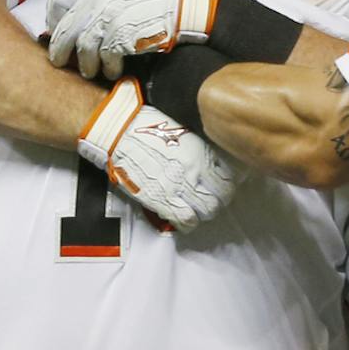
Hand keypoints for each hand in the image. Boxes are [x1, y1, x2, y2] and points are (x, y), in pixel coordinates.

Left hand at [46, 0, 216, 79]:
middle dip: (60, 49)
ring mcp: (112, 17)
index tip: (56, 30)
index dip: (53, 18)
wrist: (193, 4)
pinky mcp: (125, 37)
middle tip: (60, 61)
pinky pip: (105, 58)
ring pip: (84, 48)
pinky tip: (112, 71)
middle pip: (66, 28)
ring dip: (85, 64)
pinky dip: (108, 67)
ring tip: (89, 71)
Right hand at [76, 77, 237, 230]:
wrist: (118, 131)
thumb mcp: (183, 130)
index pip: (230, 178)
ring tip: (198, 209)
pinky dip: (188, 222)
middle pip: (221, 197)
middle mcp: (193, 170)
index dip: (229, 184)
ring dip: (204, 212)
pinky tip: (184, 217)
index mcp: (200, 152)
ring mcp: (178, 186)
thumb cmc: (146, 127)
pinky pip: (186, 221)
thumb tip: (215, 160)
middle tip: (212, 199)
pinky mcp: (161, 199)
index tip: (225, 185)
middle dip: (218, 200)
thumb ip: (201, 148)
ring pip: (207, 211)